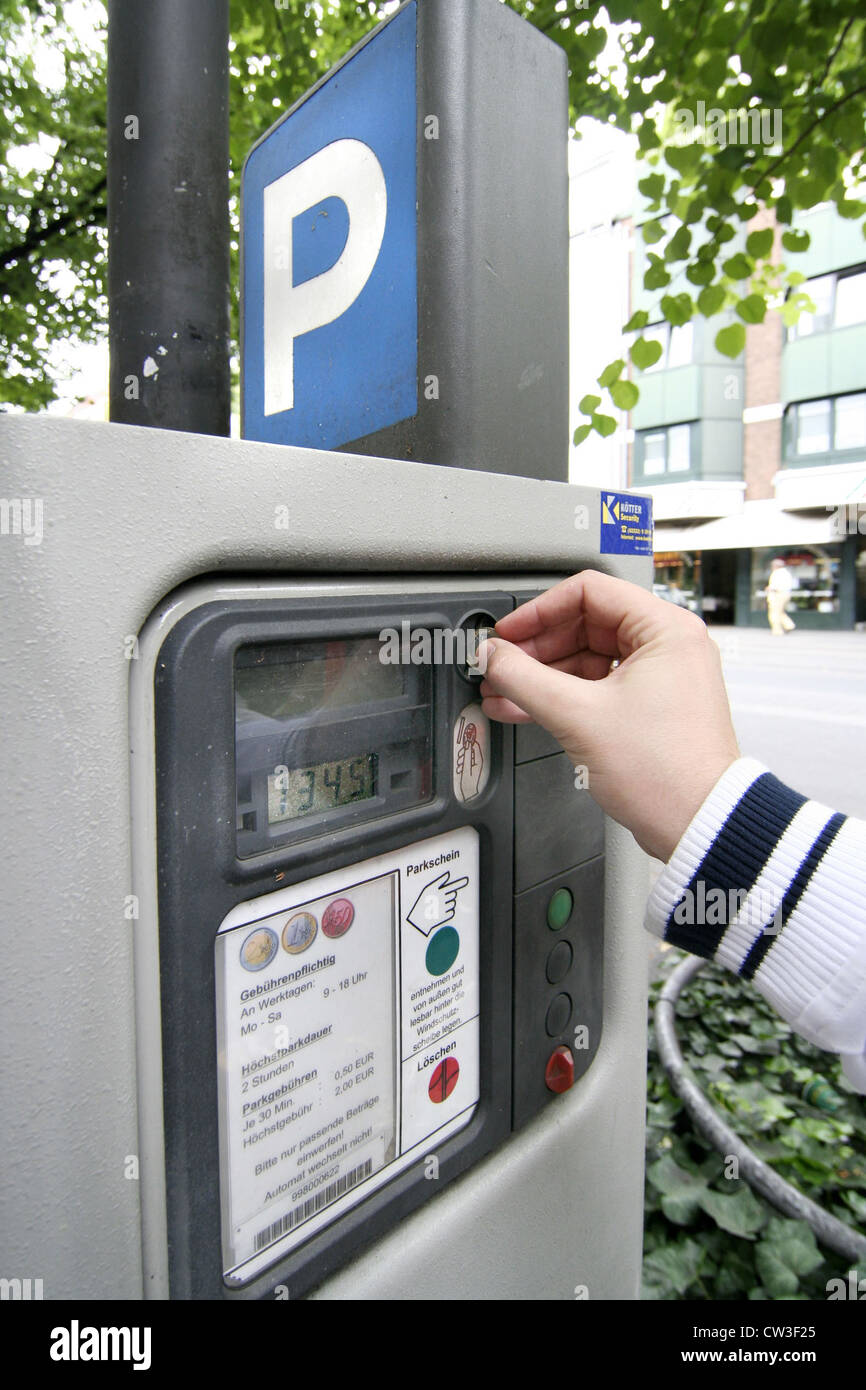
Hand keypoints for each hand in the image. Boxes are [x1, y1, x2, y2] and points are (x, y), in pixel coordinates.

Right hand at [478, 571, 739, 861]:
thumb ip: (524, 679)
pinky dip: (561, 696)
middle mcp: (668, 646)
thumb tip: (493, 657)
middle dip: (535, 649)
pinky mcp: (650, 708)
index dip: (539, 610)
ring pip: (587, 659)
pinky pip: (596, 687)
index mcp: (666, 629)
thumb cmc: (667, 772)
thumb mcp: (579, 716)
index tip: (509, 632)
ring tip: (503, 691)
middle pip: (585, 625)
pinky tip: (525, 708)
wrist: (699, 824)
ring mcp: (660, 678)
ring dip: (542, 676)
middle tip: (500, 665)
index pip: (590, 592)